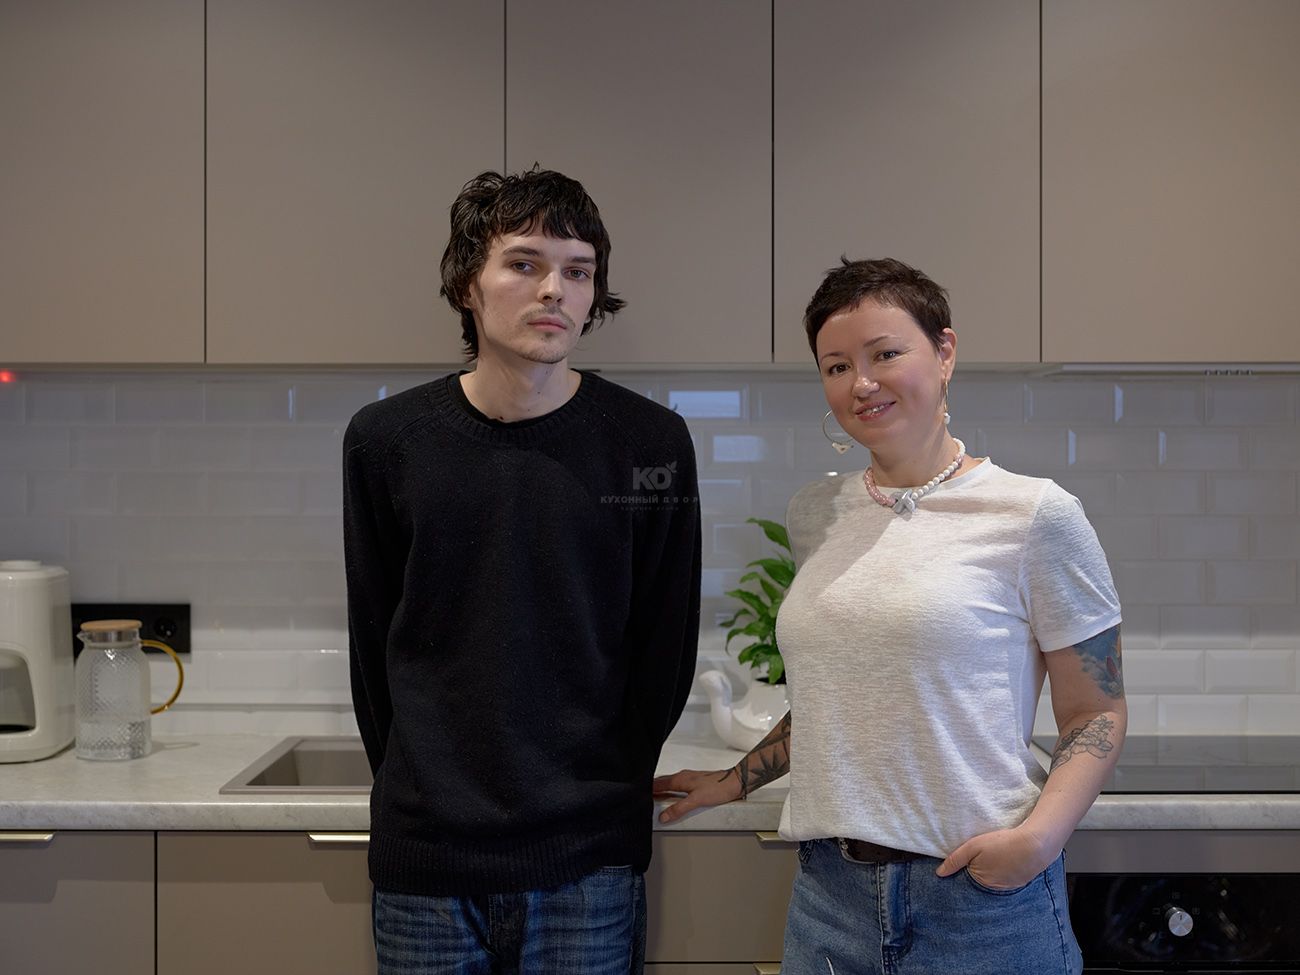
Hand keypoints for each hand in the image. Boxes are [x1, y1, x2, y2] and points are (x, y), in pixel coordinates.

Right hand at [652, 767, 742, 823]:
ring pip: (670, 784)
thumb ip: (679, 808)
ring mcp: (690, 779)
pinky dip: (671, 791)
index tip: (638, 796)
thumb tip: (664, 816)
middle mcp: (683, 777)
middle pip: (662, 782)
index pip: (658, 784)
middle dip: (652, 789)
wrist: (735, 782)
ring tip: (655, 798)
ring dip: (661, 789)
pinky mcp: (696, 783)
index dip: (647, 790)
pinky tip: (674, 797)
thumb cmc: (719, 787)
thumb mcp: (696, 800)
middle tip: (643, 798)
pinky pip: (678, 786)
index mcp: (679, 779)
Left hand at [934, 826, 1055, 889]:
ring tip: (999, 856)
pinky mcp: (1021, 883)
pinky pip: (1008, 879)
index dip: (967, 868)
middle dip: (981, 870)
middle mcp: (994, 889)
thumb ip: (955, 860)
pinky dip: (1007, 871)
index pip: (967, 879)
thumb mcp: (973, 847)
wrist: (1036, 845)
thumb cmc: (1003, 843)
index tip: (972, 858)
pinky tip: (1010, 860)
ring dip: (995, 870)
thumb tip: (939, 874)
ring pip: (995, 880)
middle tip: (989, 854)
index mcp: (980, 881)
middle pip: (981, 880)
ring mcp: (1009, 888)